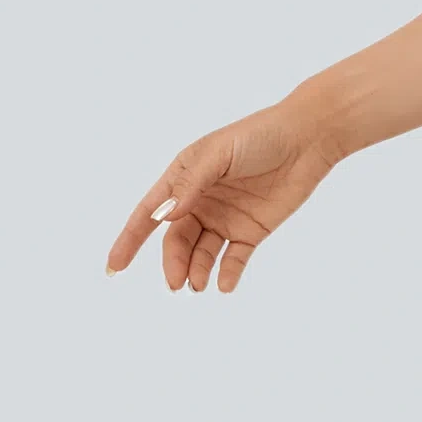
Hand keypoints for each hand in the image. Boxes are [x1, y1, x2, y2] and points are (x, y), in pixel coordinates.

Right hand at [104, 97, 340, 293]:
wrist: (306, 139)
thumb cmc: (258, 136)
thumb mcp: (217, 154)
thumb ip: (191, 185)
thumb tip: (163, 216)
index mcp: (183, 179)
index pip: (148, 213)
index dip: (129, 240)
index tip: (114, 266)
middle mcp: (200, 202)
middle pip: (176, 240)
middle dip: (173, 263)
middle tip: (176, 283)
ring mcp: (225, 218)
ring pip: (202, 253)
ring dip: (197, 271)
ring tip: (198, 285)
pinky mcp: (251, 230)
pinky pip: (234, 258)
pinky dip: (228, 273)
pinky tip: (224, 285)